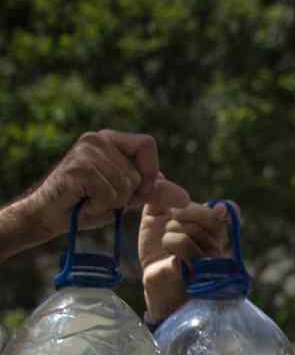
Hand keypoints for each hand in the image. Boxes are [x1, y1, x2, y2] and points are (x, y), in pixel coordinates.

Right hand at [16, 130, 157, 242]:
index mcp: (110, 140)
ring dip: (111, 202)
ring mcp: (86, 151)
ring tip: (90, 198)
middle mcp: (97, 139)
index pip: (147, 144)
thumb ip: (151, 192)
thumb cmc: (87, 204)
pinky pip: (109, 194)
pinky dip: (99, 206)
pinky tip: (82, 202)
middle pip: (137, 174)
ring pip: (125, 185)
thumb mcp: (125, 197)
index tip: (136, 188)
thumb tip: (184, 197)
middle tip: (100, 196)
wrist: (49, 215)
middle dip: (125, 196)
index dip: (149, 171)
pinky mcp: (78, 168)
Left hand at [139, 183, 229, 322]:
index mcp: (213, 231)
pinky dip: (170, 242)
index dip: (222, 210)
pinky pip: (183, 242)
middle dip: (183, 214)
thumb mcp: (157, 221)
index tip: (212, 210)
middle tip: (172, 224)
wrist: (155, 284)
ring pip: (192, 227)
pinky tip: (169, 254)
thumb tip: (159, 174)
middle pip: (209, 214)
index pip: (228, 212)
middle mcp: (219, 244)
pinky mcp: (199, 269)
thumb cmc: (159, 256)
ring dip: (171, 231)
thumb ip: (160, 199)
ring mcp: (211, 258)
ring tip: (168, 245)